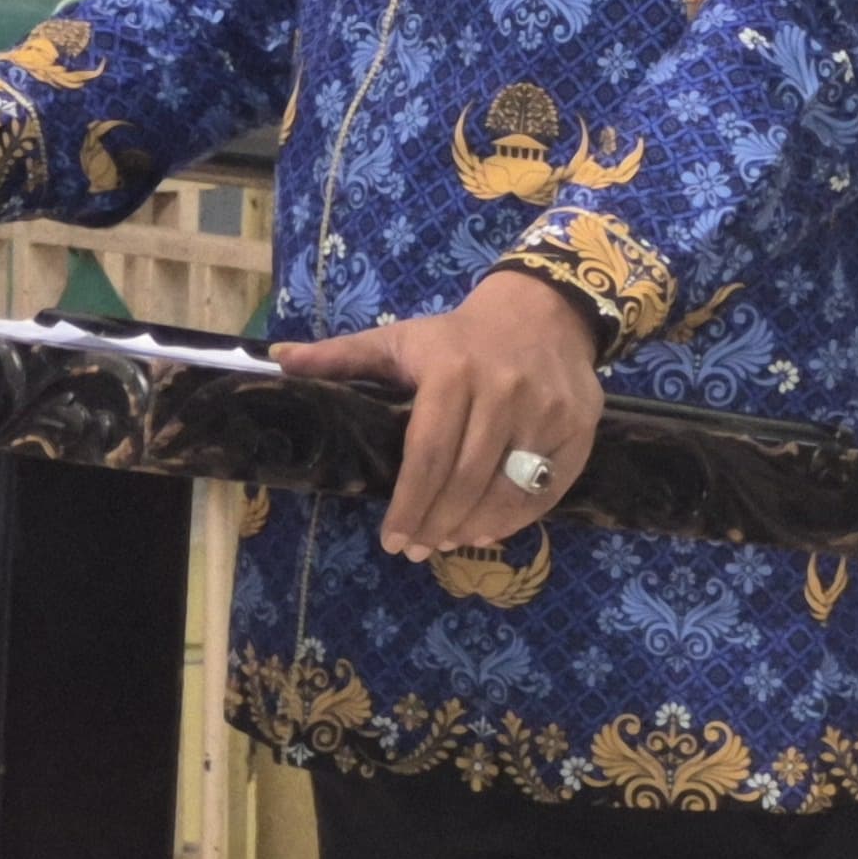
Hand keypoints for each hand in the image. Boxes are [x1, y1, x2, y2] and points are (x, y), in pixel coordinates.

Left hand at [275, 268, 603, 560]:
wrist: (544, 309)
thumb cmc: (460, 335)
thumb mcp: (400, 338)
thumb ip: (342, 356)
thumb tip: (278, 360)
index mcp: (453, 370)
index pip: (428, 453)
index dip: (409, 504)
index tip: (392, 539)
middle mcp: (504, 390)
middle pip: (467, 480)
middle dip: (437, 524)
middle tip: (416, 549)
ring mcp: (547, 410)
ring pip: (509, 490)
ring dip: (474, 527)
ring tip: (447, 541)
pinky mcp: (578, 427)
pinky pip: (546, 488)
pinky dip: (517, 519)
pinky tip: (488, 529)